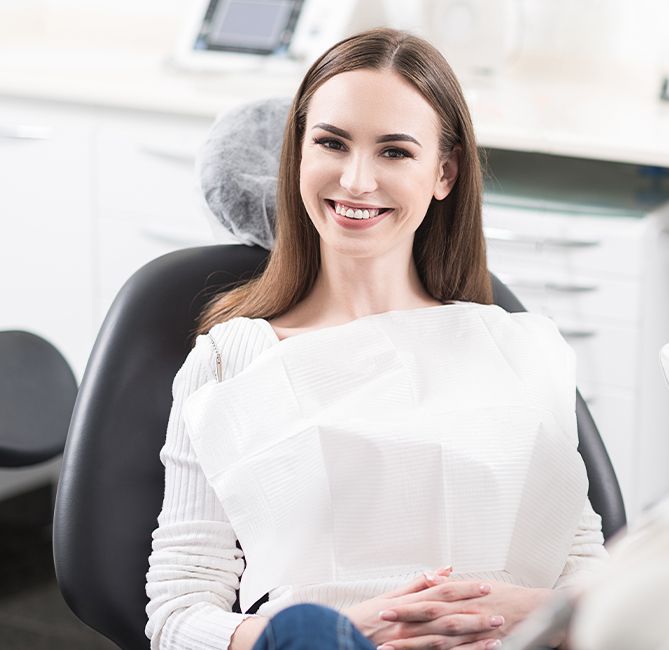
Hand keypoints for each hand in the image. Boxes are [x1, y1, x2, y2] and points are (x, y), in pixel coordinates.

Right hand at [342, 568, 504, 649]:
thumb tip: (441, 571)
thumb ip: (417, 584)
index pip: (442, 593)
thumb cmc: (367, 618)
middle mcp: (412, 623)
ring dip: (473, 638)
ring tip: (495, 635)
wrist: (345, 639)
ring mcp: (413, 643)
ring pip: (448, 640)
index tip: (484, 587)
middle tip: (499, 612)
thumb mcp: (390, 597)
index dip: (464, 589)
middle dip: (476, 614)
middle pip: (449, 616)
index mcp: (408, 605)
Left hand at [378, 578, 554, 642]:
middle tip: (381, 631)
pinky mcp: (483, 647)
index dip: (405, 606)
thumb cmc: (505, 595)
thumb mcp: (476, 584)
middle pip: (429, 622)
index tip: (384, 609)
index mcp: (461, 597)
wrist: (537, 611)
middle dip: (404, 627)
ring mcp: (474, 634)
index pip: (427, 601)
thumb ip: (449, 584)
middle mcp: (465, 614)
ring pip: (440, 643)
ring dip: (415, 647)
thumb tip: (428, 578)